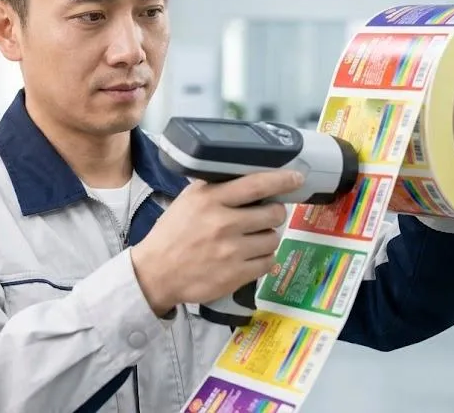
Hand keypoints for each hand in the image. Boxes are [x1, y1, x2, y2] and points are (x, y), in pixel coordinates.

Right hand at [130, 170, 302, 315]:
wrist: (156, 273)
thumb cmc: (172, 234)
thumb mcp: (187, 201)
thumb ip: (215, 190)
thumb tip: (248, 179)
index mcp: (210, 200)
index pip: (256, 184)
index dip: (281, 180)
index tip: (297, 178)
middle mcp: (223, 223)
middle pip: (273, 213)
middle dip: (274, 213)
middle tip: (266, 216)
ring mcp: (232, 251)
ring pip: (274, 238)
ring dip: (268, 238)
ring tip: (253, 239)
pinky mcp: (237, 274)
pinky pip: (268, 262)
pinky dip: (263, 259)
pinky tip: (250, 257)